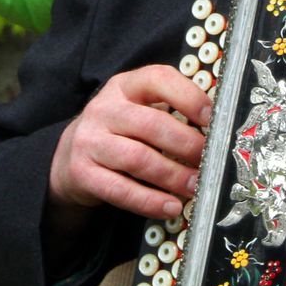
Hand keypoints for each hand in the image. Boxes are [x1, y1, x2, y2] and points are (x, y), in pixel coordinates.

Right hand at [50, 65, 212, 219]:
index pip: (158, 79)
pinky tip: (171, 207)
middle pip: (151, 124)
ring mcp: (90, 140)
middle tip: (209, 160)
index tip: (213, 117)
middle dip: (186, 144)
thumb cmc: (120, 129)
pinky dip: (150, 201)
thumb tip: (215, 130)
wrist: (69, 155)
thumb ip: (169, 110)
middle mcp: (105, 108)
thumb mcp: (138, 108)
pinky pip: (121, 190)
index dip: (188, 96)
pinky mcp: (83, 173)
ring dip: (172, 176)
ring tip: (196, 186)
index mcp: (125, 85)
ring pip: (138, 158)